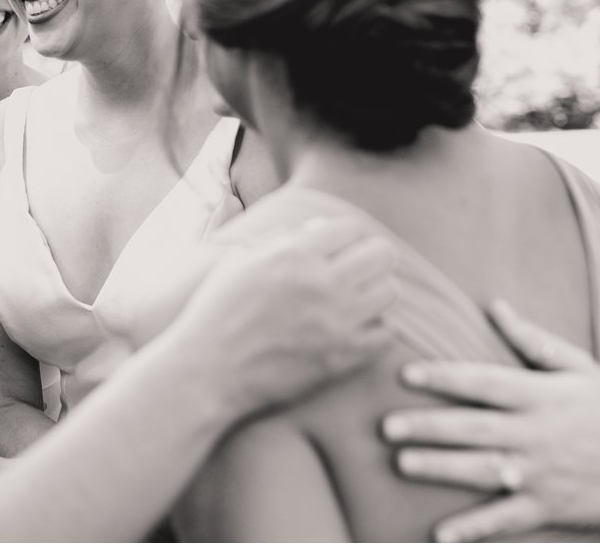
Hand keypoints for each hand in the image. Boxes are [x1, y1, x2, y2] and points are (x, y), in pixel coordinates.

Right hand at [161, 216, 395, 418]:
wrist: (209, 370)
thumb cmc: (218, 311)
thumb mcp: (240, 259)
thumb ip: (282, 238)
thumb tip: (319, 228)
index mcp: (294, 254)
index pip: (350, 228)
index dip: (348, 235)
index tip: (343, 247)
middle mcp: (321, 283)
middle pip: (381, 255)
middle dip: (374, 256)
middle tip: (364, 267)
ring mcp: (336, 322)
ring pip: (390, 292)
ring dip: (377, 291)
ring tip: (361, 298)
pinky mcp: (343, 357)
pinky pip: (385, 333)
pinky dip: (375, 328)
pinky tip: (357, 327)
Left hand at [379, 299, 599, 540]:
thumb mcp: (580, 368)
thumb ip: (533, 339)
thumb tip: (495, 303)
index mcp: (541, 396)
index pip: (484, 382)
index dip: (444, 377)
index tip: (406, 374)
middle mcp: (537, 435)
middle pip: (474, 428)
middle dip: (428, 426)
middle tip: (386, 425)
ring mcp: (541, 474)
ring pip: (482, 471)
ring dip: (440, 468)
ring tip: (401, 463)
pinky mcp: (547, 508)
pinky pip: (504, 520)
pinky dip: (473, 529)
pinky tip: (440, 534)